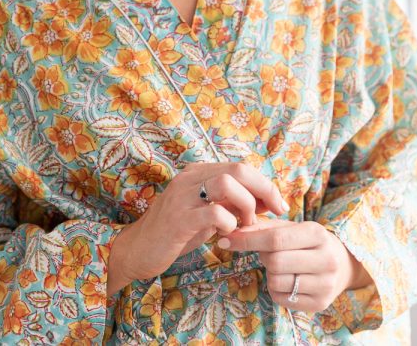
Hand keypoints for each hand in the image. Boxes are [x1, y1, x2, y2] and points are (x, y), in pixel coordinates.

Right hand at [117, 161, 289, 283]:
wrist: (138, 249)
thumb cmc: (176, 233)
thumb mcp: (206, 214)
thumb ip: (230, 204)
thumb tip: (265, 201)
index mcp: (198, 173)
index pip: (240, 167)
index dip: (264, 183)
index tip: (279, 203)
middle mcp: (190, 178)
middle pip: (237, 169)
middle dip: (263, 189)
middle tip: (274, 211)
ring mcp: (182, 196)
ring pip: (227, 183)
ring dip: (246, 205)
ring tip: (245, 224)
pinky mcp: (178, 219)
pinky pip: (213, 212)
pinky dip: (229, 222)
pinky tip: (226, 234)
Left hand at [216, 217, 373, 313]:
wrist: (341, 264)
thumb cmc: (308, 242)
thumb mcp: (292, 227)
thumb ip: (264, 228)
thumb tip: (234, 233)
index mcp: (317, 233)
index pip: (275, 239)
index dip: (247, 240)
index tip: (226, 240)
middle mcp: (325, 259)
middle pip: (274, 262)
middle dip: (263, 256)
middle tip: (267, 253)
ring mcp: (325, 284)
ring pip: (277, 281)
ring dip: (269, 274)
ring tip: (280, 266)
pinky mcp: (320, 303)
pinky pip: (282, 298)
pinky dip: (275, 289)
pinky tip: (287, 280)